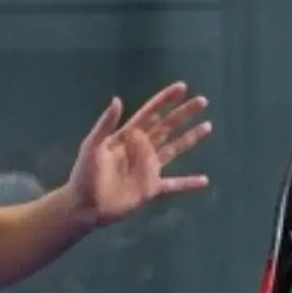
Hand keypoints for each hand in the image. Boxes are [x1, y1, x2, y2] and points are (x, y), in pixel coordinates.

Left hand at [67, 83, 213, 224]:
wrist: (84, 205)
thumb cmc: (84, 175)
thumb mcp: (92, 146)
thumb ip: (106, 124)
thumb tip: (117, 99)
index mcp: (127, 137)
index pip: (150, 113)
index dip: (165, 100)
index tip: (181, 87)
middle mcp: (141, 149)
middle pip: (167, 127)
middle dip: (184, 114)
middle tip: (202, 101)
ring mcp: (148, 169)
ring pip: (174, 149)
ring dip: (190, 138)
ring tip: (207, 126)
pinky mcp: (151, 188)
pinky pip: (174, 185)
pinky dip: (188, 183)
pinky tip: (204, 180)